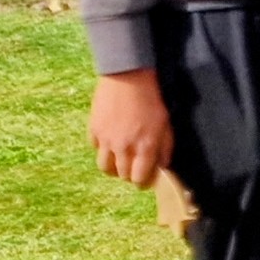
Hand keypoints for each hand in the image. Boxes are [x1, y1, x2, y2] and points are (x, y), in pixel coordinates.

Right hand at [90, 70, 172, 188]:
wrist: (128, 78)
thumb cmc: (151, 99)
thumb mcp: (166, 124)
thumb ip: (165, 147)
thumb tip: (162, 166)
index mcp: (145, 147)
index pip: (139, 178)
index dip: (142, 181)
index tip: (144, 179)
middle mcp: (124, 148)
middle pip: (122, 175)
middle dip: (129, 174)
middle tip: (133, 168)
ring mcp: (106, 140)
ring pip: (104, 167)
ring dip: (113, 167)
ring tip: (119, 162)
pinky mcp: (93, 130)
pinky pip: (95, 148)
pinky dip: (102, 149)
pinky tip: (109, 143)